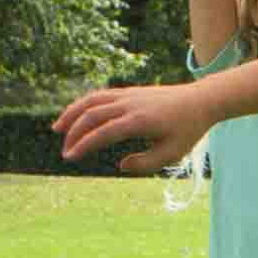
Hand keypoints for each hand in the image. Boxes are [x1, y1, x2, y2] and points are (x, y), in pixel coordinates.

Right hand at [55, 81, 209, 170]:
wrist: (200, 101)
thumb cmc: (188, 130)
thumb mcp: (172, 153)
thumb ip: (146, 164)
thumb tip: (120, 165)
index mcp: (139, 121)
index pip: (103, 132)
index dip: (84, 145)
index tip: (71, 157)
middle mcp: (130, 104)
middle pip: (92, 115)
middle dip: (74, 133)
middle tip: (66, 152)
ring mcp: (128, 95)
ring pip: (91, 101)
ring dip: (72, 114)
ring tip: (56, 129)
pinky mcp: (128, 92)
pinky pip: (99, 96)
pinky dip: (83, 104)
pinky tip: (76, 116)